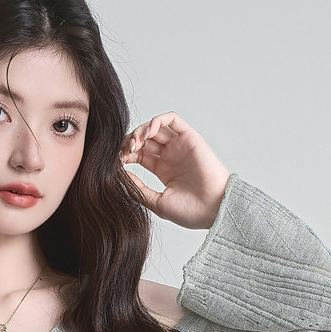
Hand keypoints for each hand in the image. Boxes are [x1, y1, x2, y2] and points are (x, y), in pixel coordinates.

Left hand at [119, 112, 230, 229]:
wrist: (214, 210)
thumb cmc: (190, 212)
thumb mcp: (157, 202)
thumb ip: (138, 189)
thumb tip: (119, 175)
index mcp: (163, 169)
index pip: (139, 154)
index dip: (125, 154)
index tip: (117, 162)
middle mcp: (171, 155)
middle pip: (145, 139)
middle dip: (130, 142)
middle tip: (123, 152)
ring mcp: (180, 146)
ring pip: (155, 127)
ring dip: (141, 131)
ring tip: (134, 144)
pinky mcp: (190, 137)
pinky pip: (172, 120)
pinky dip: (157, 121)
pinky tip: (148, 133)